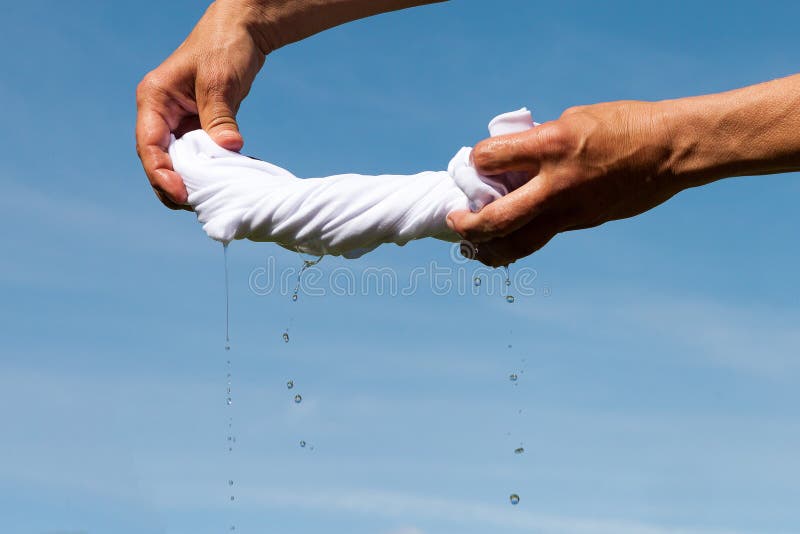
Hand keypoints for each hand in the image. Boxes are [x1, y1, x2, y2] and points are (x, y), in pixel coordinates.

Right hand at [136, 0, 266, 208]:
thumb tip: (229, 149)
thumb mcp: (220, 81)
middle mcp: (160, 113)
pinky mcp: (197, 126)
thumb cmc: (225, 47)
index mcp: (154, 99)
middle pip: (158, 160)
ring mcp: (178, 121)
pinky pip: (197, 157)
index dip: (161, 174)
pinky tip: (223, 184)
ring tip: (208, 201)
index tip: (182, 195)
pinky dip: (207, 172)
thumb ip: (220, 117)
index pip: (148, 146)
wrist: (243, 32)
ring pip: (177, 162)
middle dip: (172, 186)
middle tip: (195, 206)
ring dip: (190, 183)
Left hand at [447, 101, 684, 266]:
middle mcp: (555, 184)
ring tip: (472, 247)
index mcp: (550, 145)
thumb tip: (513, 162)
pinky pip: (543, 237)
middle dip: (467, 226)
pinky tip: (508, 238)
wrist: (671, 150)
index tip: (476, 162)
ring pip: (518, 244)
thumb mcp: (573, 120)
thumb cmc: (623, 125)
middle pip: (496, 221)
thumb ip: (538, 143)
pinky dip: (520, 240)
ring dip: (488, 249)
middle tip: (455, 221)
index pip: (490, 158)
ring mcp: (570, 210)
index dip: (475, 160)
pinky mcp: (583, 223)